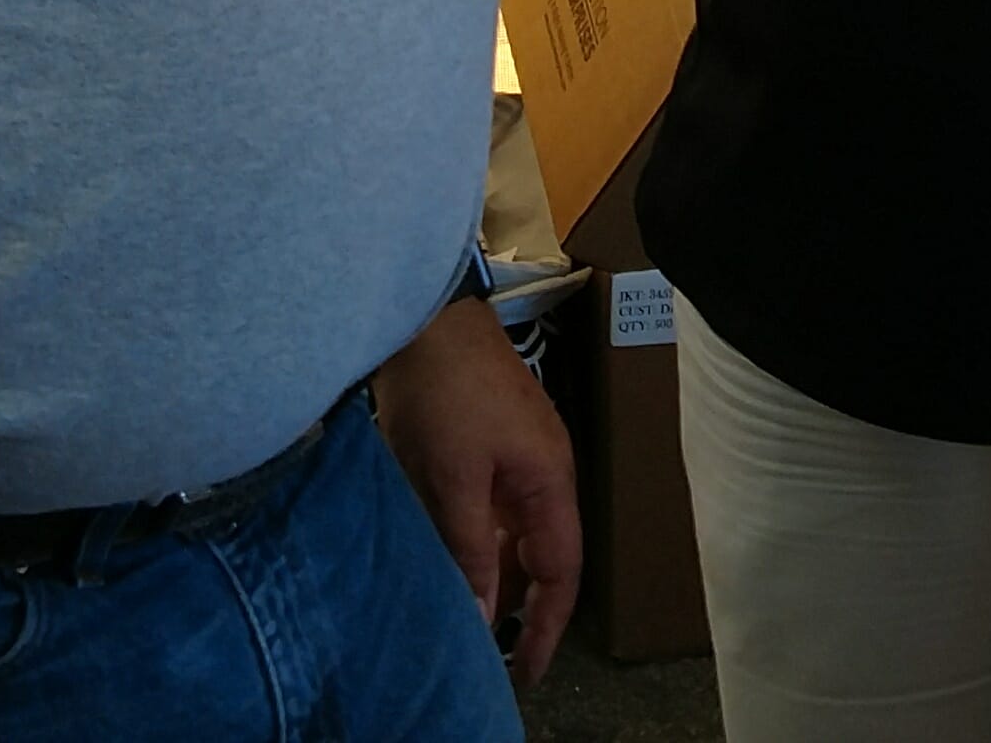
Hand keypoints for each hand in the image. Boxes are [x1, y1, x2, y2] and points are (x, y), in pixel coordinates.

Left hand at [374, 292, 580, 679]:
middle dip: (523, 608)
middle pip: (544, 556)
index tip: (528, 672)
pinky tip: (453, 560)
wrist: (429, 317)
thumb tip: (484, 617)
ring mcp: (521, 456)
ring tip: (468, 615)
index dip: (548, 626)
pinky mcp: (494, 444)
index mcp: (550, 482)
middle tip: (492, 655)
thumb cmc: (446, 394)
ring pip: (518, 534)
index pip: (562, 571)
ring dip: (498, 575)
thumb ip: (471, 550)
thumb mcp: (453, 480)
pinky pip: (497, 510)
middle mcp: (545, 473)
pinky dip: (481, 543)